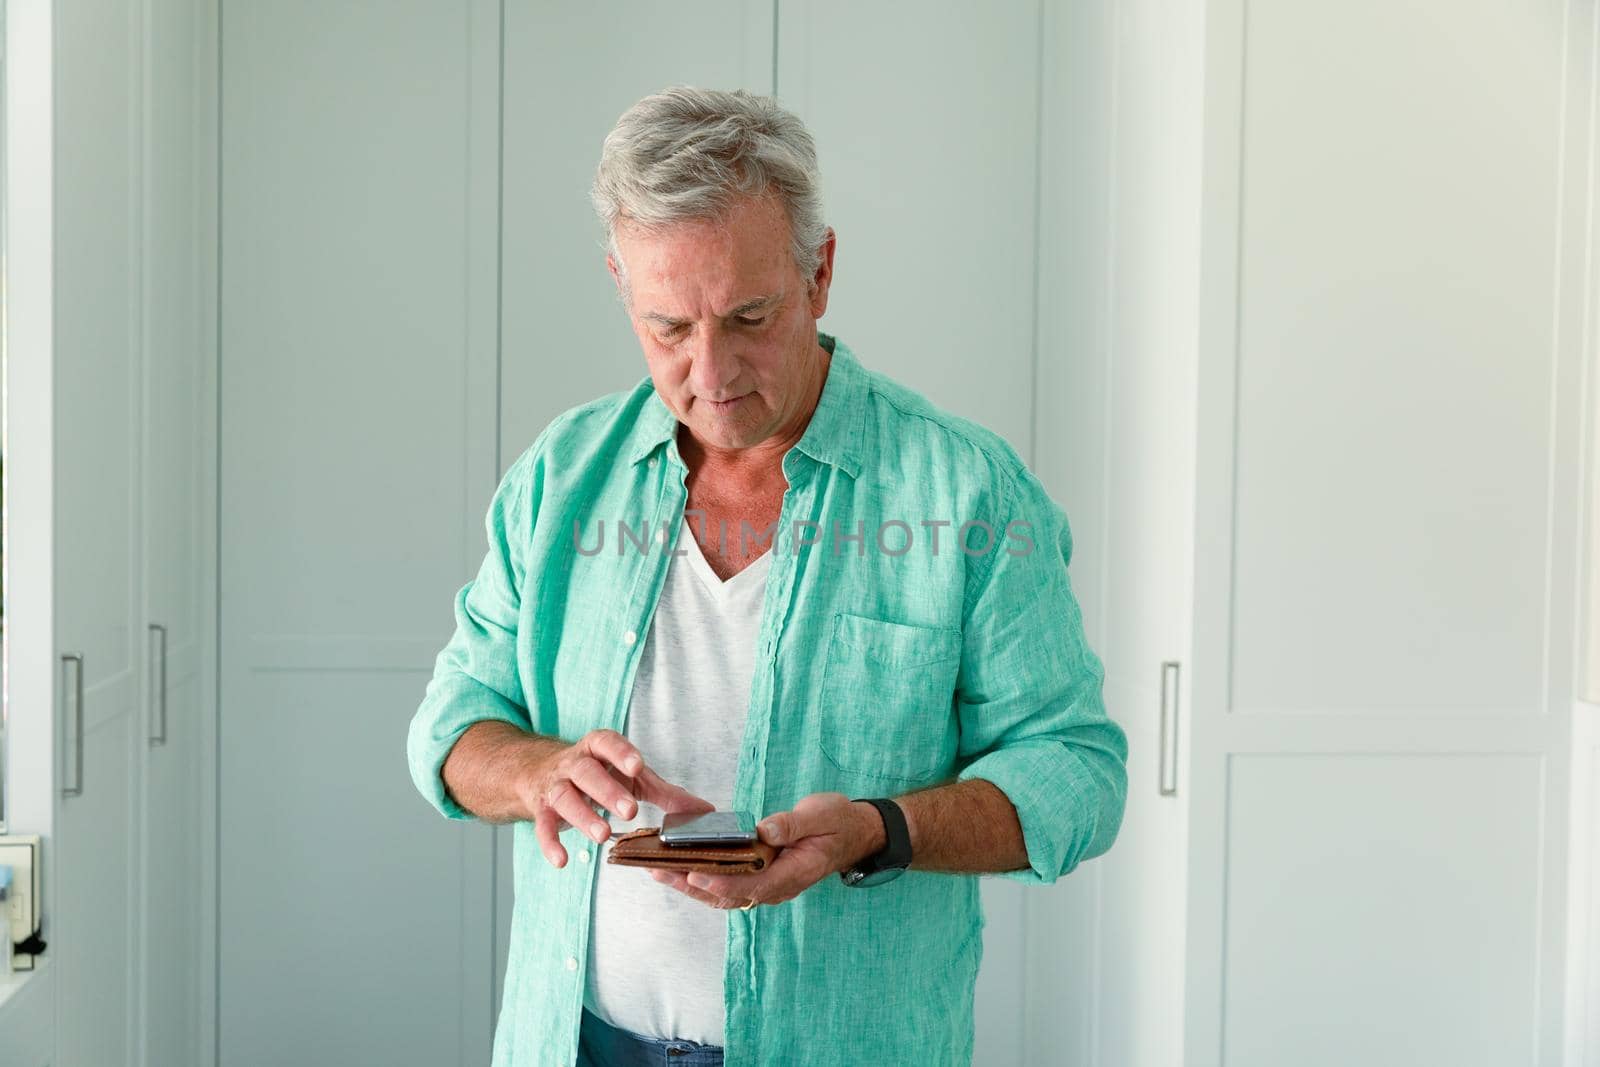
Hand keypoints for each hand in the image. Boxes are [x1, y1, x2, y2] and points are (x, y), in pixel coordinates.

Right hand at [524, 728, 713, 868]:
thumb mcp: (631, 778)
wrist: (541, 774)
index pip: (607, 742)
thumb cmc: (598, 774)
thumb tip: (704, 811)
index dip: (621, 753)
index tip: (638, 766)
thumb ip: (665, 793)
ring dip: (583, 816)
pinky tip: (563, 860)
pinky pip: (542, 826)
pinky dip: (550, 843)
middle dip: (608, 791)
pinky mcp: (541, 810)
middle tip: (630, 811)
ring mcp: (555, 785)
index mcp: (597, 749)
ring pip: (564, 797)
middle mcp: (573, 763)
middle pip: (587, 772)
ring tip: (604, 836)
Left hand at [646, 792, 883, 909]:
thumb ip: (792, 824)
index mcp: (794, 873)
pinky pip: (729, 883)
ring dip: (691, 885)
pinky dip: (704, 878)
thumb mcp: (820, 815)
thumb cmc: (838, 822)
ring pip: (725, 894)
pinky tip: (681, 866)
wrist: (854, 833)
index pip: (752, 885)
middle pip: (729, 895)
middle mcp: (778, 886)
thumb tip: (765, 829)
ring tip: (659, 871)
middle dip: (692, 886)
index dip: (721, 882)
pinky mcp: (762, 876)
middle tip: (658, 871)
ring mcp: (769, 884)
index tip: (693, 874)